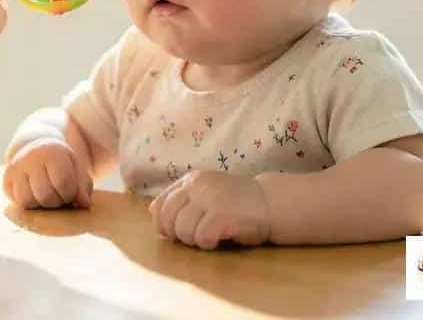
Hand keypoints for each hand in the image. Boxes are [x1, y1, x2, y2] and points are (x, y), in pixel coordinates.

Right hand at [4, 138, 92, 208]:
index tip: (71, 192)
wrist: (36, 149)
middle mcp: (30, 158)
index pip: (63, 183)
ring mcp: (15, 169)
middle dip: (56, 202)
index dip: (70, 194)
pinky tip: (37, 197)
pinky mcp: (6, 180)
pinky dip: (29, 205)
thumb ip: (84, 186)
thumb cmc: (61, 162)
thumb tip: (83, 205)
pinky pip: (17, 203)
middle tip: (60, 197)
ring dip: (41, 206)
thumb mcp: (76, 168)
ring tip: (48, 197)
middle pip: (45, 196)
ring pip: (28, 202)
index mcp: (51, 152)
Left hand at [148, 170, 270, 248]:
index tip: (172, 233)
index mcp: (191, 179)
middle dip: (176, 234)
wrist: (271, 203)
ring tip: (211, 236)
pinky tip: (221, 238)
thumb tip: (151, 210)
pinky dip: (209, 244)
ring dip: (195, 240)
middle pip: (167, 218)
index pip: (160, 204)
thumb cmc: (237, 203)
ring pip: (183, 230)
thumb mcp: (205, 194)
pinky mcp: (222, 214)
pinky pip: (202, 238)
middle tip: (195, 237)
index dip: (161, 223)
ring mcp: (209, 198)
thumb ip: (181, 200)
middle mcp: (197, 185)